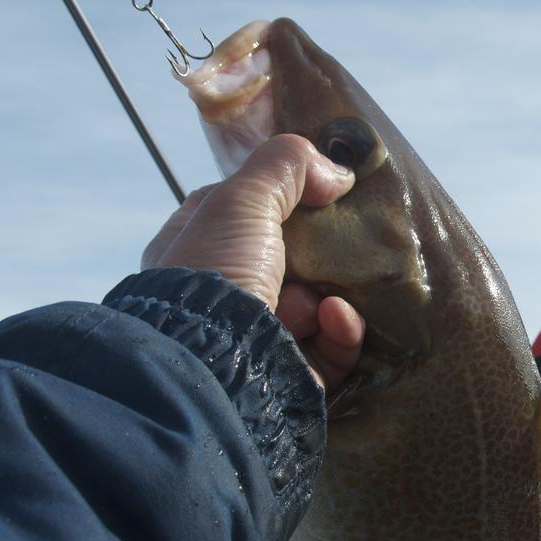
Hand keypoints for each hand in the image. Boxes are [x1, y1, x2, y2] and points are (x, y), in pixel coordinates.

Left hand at [141, 134, 365, 394]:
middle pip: (289, 259)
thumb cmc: (215, 274)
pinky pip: (333, 347)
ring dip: (332, 293)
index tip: (320, 190)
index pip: (242, 212)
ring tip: (333, 293)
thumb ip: (286, 167)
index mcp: (195, 251)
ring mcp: (257, 337)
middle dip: (320, 252)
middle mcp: (222, 295)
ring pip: (317, 304)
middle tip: (346, 239)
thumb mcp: (241, 201)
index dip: (279, 197)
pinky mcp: (293, 373)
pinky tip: (338, 317)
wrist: (214, 369)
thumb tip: (336, 170)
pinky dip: (341, 329)